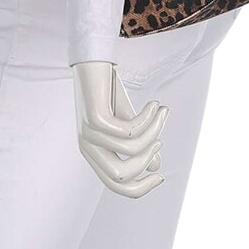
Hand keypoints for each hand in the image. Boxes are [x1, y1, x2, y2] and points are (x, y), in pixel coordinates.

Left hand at [72, 61, 168, 197]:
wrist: (94, 59)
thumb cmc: (110, 90)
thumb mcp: (128, 120)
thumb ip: (139, 144)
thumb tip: (155, 167)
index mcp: (93, 153)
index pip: (115, 186)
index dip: (140, 188)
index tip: (161, 176)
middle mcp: (87, 147)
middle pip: (119, 178)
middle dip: (146, 162)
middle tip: (160, 140)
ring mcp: (88, 132)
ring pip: (129, 151)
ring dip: (154, 132)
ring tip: (160, 112)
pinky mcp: (93, 116)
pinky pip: (128, 130)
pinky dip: (148, 119)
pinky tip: (154, 104)